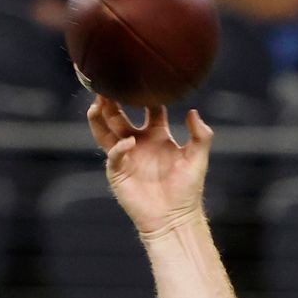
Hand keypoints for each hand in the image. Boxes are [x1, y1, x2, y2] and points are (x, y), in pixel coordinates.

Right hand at [88, 96, 211, 238]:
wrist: (175, 218)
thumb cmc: (188, 190)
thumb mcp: (198, 159)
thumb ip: (200, 135)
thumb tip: (193, 112)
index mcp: (157, 136)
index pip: (148, 109)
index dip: (146, 95)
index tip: (144, 79)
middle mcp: (138, 143)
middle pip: (119, 116)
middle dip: (113, 101)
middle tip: (109, 84)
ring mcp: (126, 157)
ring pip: (106, 132)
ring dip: (100, 118)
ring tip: (97, 102)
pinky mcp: (118, 173)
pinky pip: (114, 155)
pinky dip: (119, 148)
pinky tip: (128, 142)